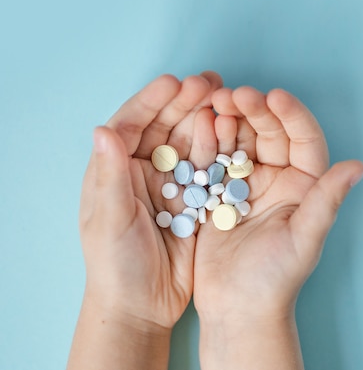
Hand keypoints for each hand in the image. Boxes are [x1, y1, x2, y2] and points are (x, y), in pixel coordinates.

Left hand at [78, 72, 221, 328]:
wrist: (142, 306)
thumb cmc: (115, 265)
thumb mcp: (110, 220)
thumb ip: (110, 175)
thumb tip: (103, 129)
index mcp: (115, 170)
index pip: (132, 125)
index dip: (152, 101)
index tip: (174, 82)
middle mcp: (144, 171)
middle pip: (166, 127)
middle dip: (186, 102)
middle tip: (210, 81)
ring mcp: (173, 184)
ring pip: (190, 142)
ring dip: (206, 119)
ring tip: (227, 98)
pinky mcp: (196, 200)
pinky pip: (209, 168)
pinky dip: (220, 149)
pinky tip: (234, 132)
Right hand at [193, 84, 362, 319]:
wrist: (236, 308)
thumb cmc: (275, 279)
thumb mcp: (304, 238)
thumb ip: (327, 200)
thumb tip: (359, 167)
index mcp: (304, 186)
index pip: (303, 140)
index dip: (291, 115)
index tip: (274, 96)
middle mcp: (278, 179)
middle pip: (269, 133)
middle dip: (254, 110)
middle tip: (233, 95)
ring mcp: (246, 183)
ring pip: (241, 139)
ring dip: (229, 118)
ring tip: (214, 102)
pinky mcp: (218, 192)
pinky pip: (214, 157)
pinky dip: (207, 139)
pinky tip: (200, 123)